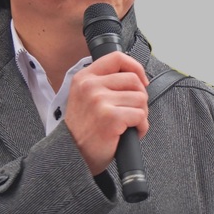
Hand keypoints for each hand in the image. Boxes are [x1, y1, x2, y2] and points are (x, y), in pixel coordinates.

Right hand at [64, 52, 149, 175]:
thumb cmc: (84, 128)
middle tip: (132, 111)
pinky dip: (141, 127)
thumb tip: (137, 76)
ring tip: (129, 123)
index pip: (117, 58)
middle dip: (140, 97)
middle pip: (133, 80)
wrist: (72, 155)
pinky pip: (140, 116)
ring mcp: (100, 101)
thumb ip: (104, 82)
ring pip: (140, 99)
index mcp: (84, 77)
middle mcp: (90, 86)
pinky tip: (131, 132)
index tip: (141, 80)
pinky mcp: (111, 118)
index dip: (135, 67)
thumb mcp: (85, 96)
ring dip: (141, 114)